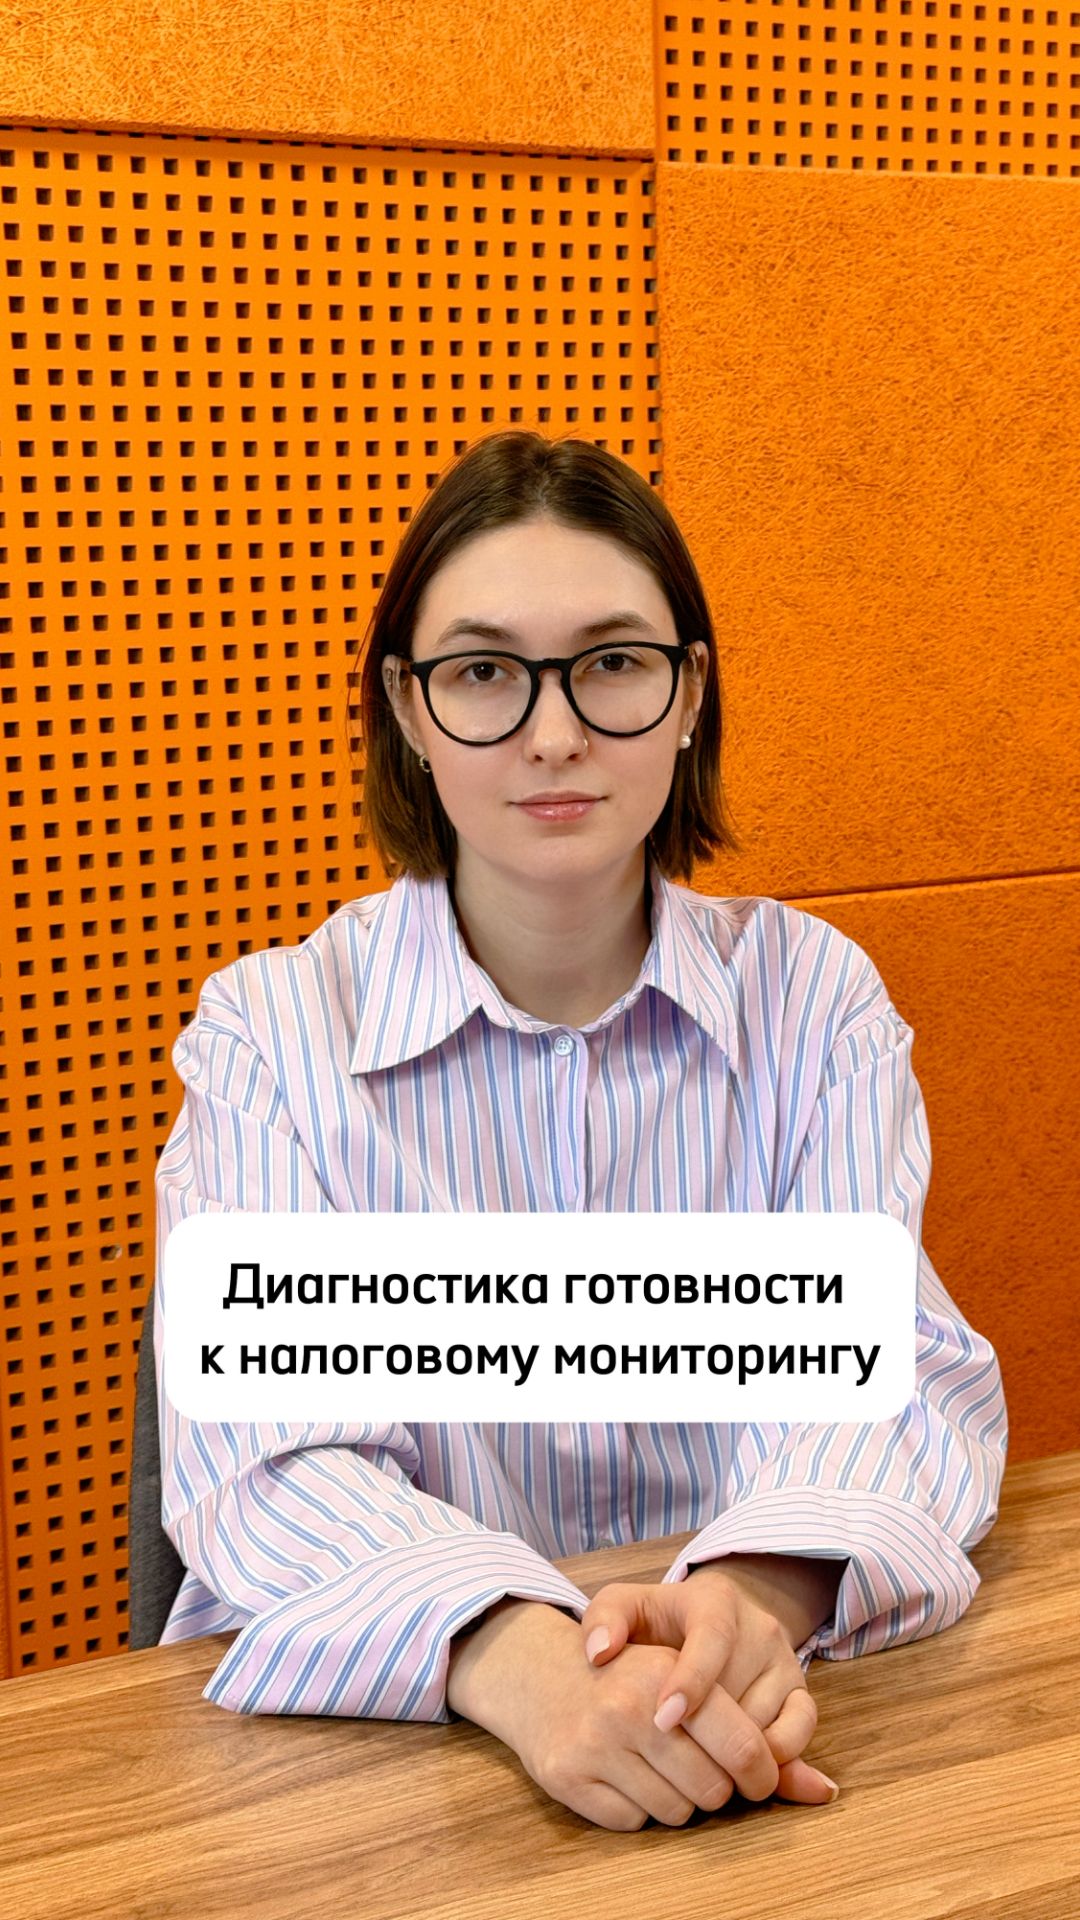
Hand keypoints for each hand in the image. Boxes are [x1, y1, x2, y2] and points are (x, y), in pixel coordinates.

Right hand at [447, 1598, 782, 1830]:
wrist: (542, 1673)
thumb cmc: (633, 1674)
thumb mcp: (690, 1674)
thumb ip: (763, 1728)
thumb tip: (825, 1792)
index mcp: (664, 1671)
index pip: (742, 1745)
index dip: (758, 1772)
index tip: (755, 1776)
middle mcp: (627, 1708)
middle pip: (713, 1790)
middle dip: (716, 1786)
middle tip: (700, 1765)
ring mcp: (593, 1744)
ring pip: (676, 1813)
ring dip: (678, 1800)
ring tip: (659, 1765)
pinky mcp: (567, 1779)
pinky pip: (633, 1822)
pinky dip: (638, 1808)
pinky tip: (625, 1775)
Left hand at [579, 1570, 837, 1805]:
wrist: (707, 1621)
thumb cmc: (658, 1622)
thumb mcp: (626, 1608)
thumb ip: (604, 1620)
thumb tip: (597, 1652)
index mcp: (715, 1600)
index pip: (713, 1638)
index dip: (692, 1681)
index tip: (663, 1721)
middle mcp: (758, 1626)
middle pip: (739, 1689)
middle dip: (704, 1733)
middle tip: (668, 1761)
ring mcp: (784, 1659)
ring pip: (766, 1716)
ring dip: (731, 1752)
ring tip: (692, 1769)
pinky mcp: (801, 1690)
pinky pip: (801, 1730)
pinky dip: (777, 1759)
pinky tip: (739, 1777)